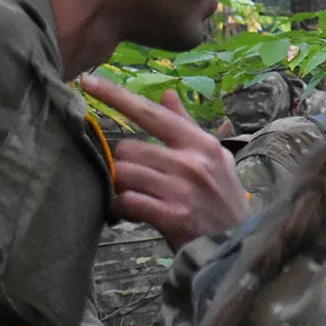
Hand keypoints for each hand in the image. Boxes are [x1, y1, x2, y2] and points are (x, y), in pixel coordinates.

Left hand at [81, 75, 248, 250]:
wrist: (237, 245)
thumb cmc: (222, 200)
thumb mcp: (214, 158)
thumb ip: (185, 126)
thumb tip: (166, 93)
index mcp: (201, 143)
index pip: (151, 113)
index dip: (117, 96)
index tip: (88, 81)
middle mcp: (192, 161)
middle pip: (128, 149)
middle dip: (125, 165)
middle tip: (139, 181)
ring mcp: (182, 188)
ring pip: (123, 174)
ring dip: (122, 188)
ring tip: (137, 197)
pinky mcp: (172, 215)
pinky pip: (126, 202)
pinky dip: (122, 208)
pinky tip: (132, 213)